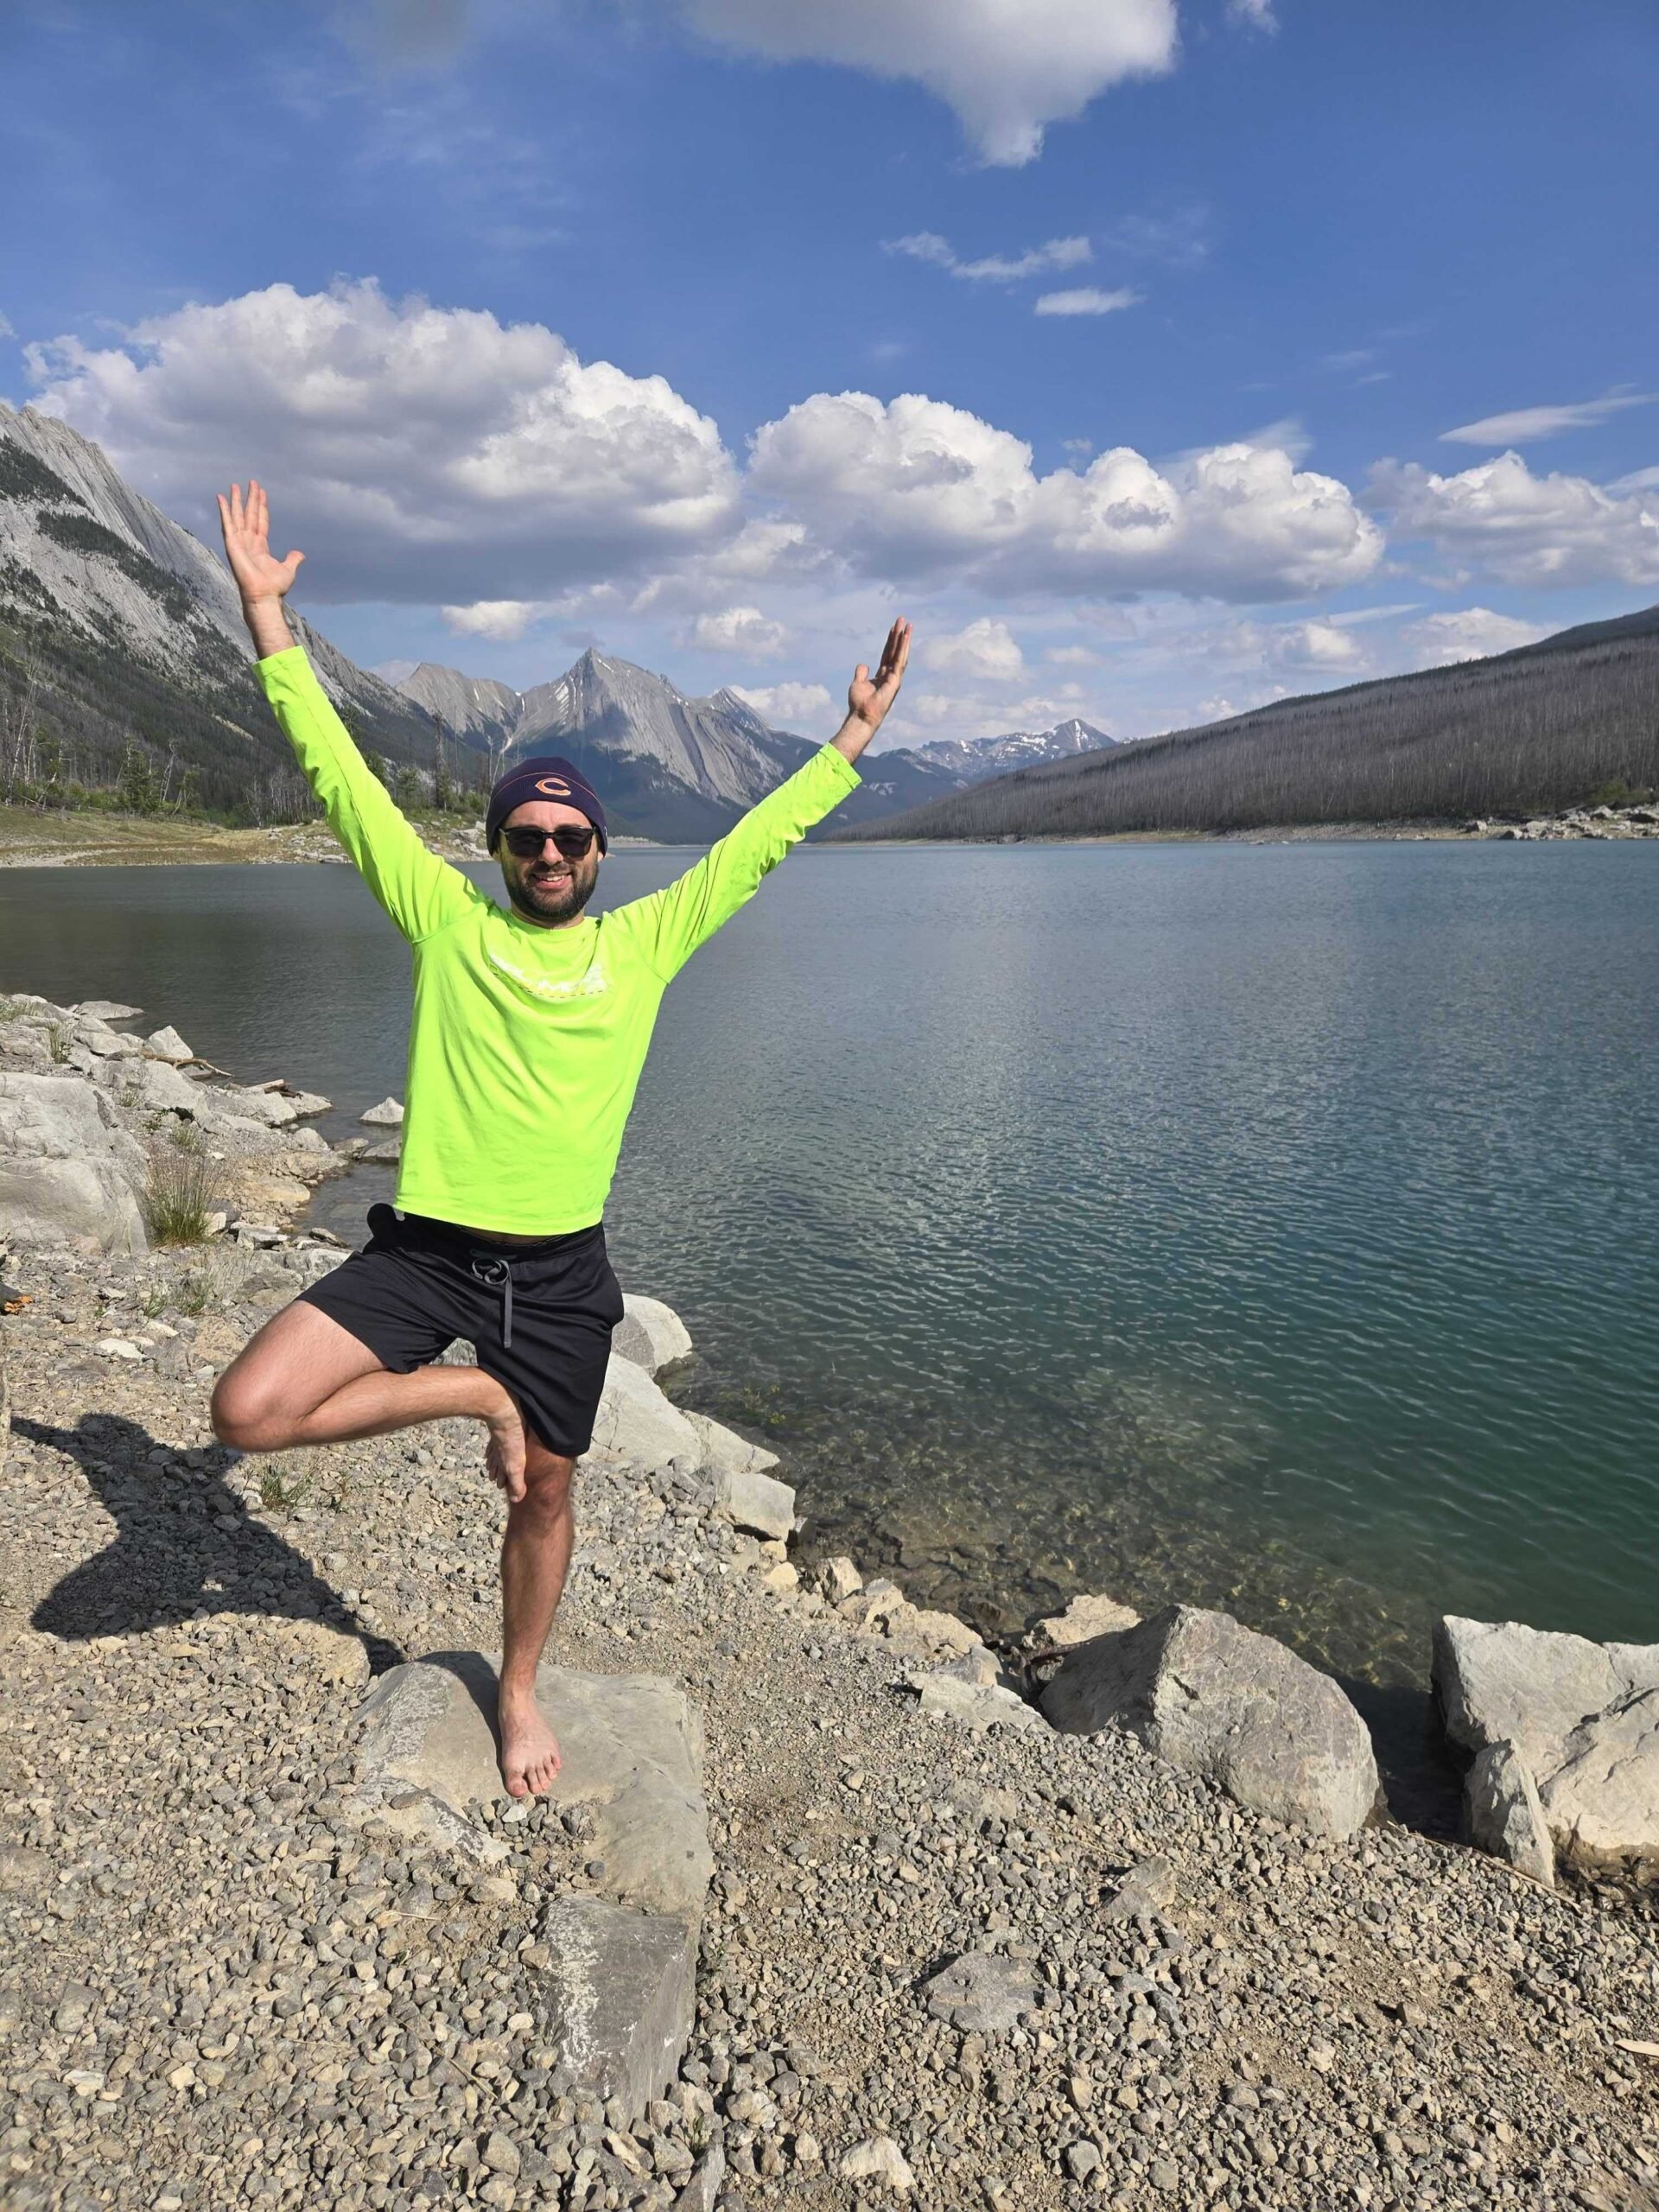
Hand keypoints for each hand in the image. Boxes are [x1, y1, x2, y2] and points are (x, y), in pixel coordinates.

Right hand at [217, 480, 303, 607]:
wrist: (264, 595)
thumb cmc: (274, 587)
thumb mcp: (288, 569)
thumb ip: (293, 559)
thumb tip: (300, 554)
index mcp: (260, 546)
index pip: (261, 521)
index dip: (262, 507)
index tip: (262, 492)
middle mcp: (248, 541)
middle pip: (249, 514)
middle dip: (251, 498)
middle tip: (252, 482)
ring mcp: (239, 541)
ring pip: (237, 515)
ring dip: (236, 500)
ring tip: (235, 485)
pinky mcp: (231, 543)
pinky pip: (227, 523)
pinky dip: (223, 509)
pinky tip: (221, 497)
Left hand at [847, 618, 911, 733]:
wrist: (861, 715)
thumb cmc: (859, 703)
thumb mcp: (858, 683)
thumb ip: (861, 673)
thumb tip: (863, 664)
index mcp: (883, 675)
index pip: (888, 654)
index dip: (890, 641)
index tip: (894, 628)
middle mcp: (891, 675)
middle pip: (896, 651)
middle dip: (899, 635)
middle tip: (903, 620)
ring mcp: (895, 677)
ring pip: (900, 654)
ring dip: (904, 639)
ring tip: (907, 625)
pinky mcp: (895, 680)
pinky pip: (899, 660)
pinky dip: (902, 648)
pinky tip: (904, 636)